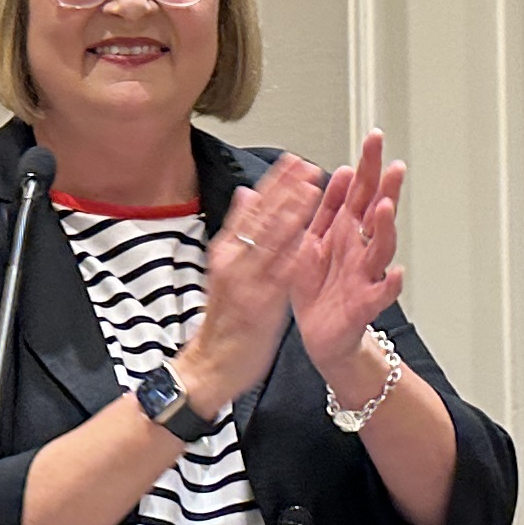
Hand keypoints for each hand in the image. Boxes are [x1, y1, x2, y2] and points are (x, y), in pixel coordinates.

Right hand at [174, 156, 322, 415]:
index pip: (252, 207)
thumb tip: (246, 191)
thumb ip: (239, 229)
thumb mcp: (226, 268)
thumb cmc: (225, 319)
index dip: (274, 182)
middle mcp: (234, 262)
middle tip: (307, 166)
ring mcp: (247, 282)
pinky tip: (310, 238)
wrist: (211, 364)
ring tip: (312, 190)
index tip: (292, 160)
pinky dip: (295, 254)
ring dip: (293, 213)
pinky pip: (280, 275)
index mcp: (227, 250)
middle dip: (287, 190)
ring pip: (272, 241)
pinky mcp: (261, 305)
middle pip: (262, 218)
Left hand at [284, 132, 404, 390]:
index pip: (360, 191)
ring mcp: (365, 275)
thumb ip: (327, 208)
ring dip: (385, 227)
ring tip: (385, 207)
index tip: (374, 138)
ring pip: (381, 247)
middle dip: (386, 188)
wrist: (321, 335)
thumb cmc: (319, 288)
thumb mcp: (315, 239)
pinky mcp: (364, 303)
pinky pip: (381, 293)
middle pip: (377, 213)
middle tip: (393, 165)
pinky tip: (396, 273)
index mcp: (345, 231)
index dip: (368, 165)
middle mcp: (360, 249)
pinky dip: (390, 284)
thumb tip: (341, 172)